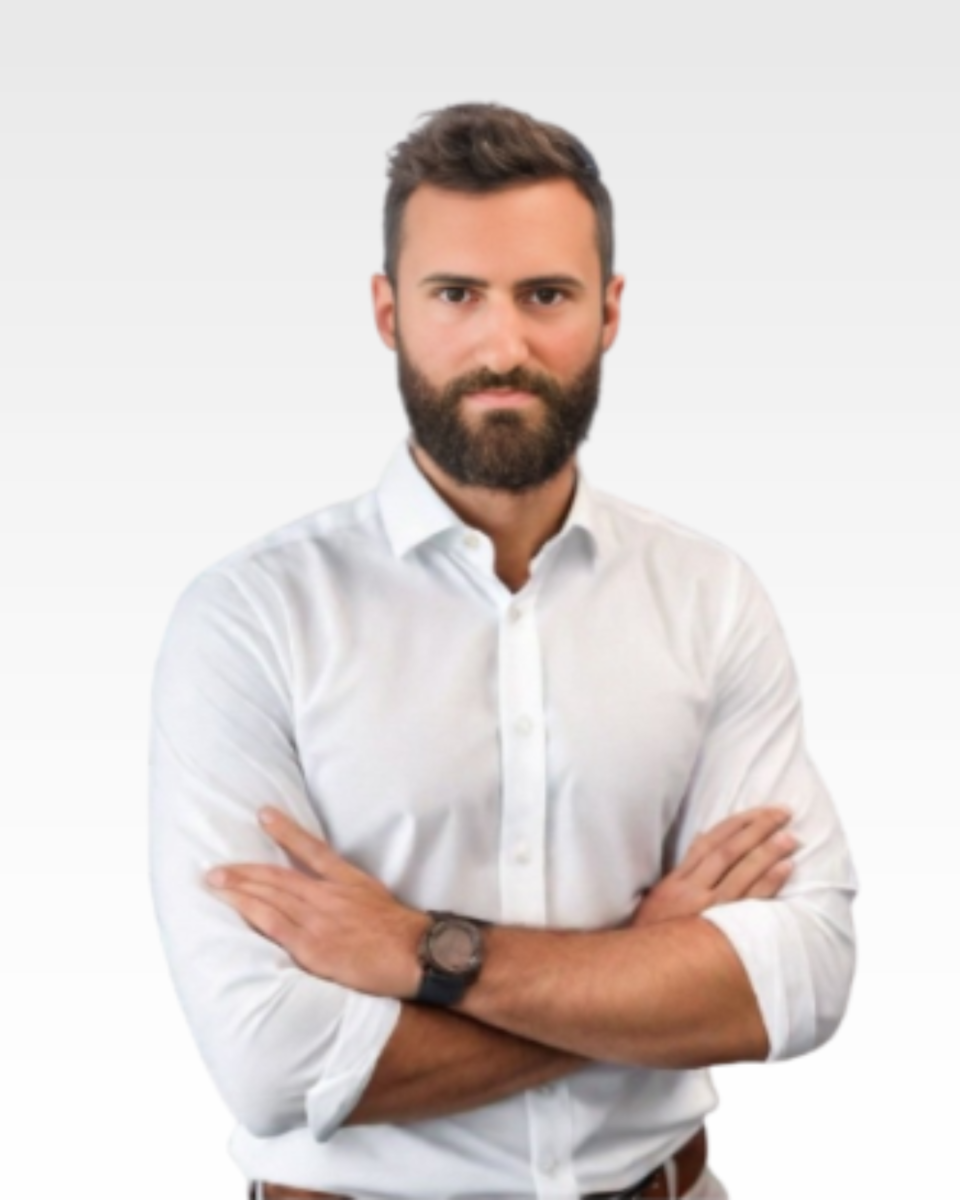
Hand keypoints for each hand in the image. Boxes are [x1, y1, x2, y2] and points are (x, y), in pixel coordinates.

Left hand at [205, 807, 427, 997]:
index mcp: (347, 881)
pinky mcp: (312, 945)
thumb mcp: (379, 899)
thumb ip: (352, 894)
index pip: (312, 849)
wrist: (416, 954)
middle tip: (215, 866)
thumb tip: (335, 897)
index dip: (285, 830)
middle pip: (278, 876)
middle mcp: (328, 895)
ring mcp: (318, 919)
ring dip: (239, 888)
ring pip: (270, 897)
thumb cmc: (402, 933)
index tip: (263, 813)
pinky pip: (274, 924)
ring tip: (214, 882)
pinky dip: (252, 911)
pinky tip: (235, 905)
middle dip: (244, 870)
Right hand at [631, 806, 797, 926]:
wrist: (640, 975)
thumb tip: (701, 839)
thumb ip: (682, 871)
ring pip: (741, 871)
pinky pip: (750, 901)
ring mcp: (707, 911)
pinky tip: (785, 868)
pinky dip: (769, 882)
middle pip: (729, 850)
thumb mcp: (658, 901)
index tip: (760, 812)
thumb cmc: (652, 940)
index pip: (709, 841)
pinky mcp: (721, 932)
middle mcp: (691, 891)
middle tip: (783, 813)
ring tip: (790, 837)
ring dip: (768, 851)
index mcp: (675, 881)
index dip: (737, 823)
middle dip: (758, 828)